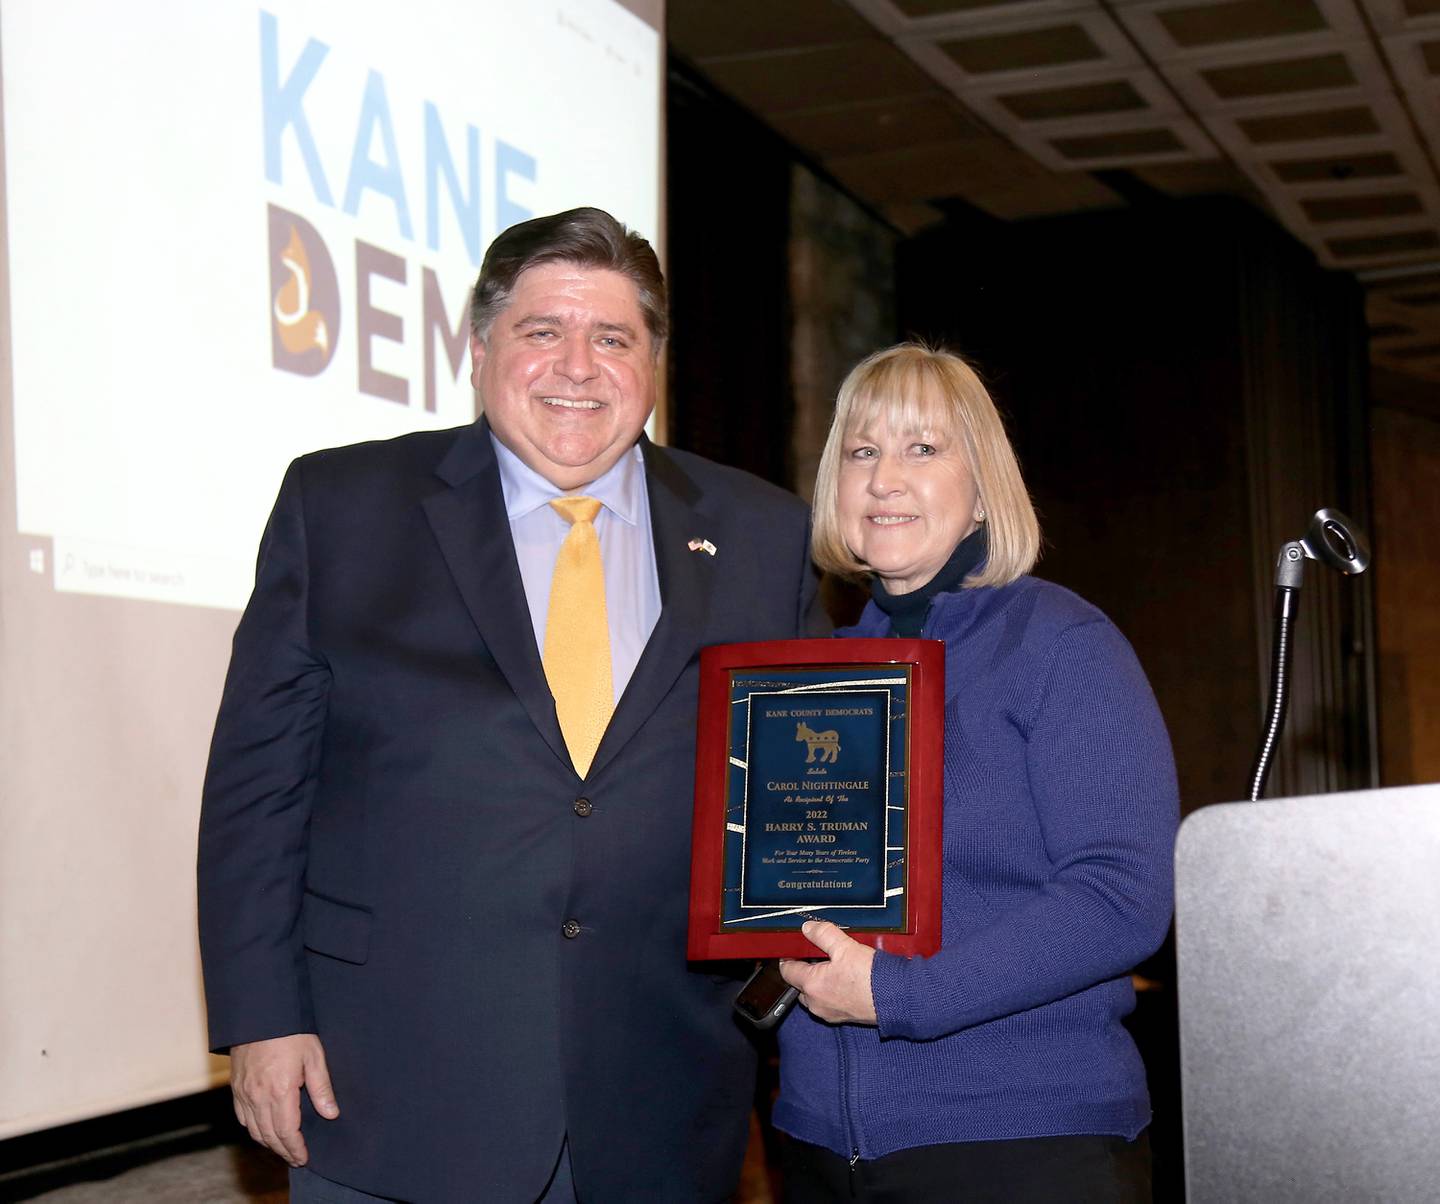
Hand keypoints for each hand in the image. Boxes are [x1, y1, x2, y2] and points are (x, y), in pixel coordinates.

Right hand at [229, 1033, 338, 1165]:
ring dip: (268, 1142)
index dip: (295, 1148)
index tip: (304, 1157)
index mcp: (280, 1091)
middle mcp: (258, 1096)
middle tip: (296, 1158)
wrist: (261, 1013)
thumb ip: (322, 1088)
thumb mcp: (314, 1056)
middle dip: (283, 1150)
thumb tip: (331, 1113)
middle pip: (269, 1135)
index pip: (287, 1132)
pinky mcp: (235, 1087)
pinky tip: (263, 1129)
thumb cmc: (291, 1031)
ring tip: (282, 1147)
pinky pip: (241, 1117)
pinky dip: (252, 1129)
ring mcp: (244, 1092)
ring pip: (253, 1130)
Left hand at [779, 920, 877, 1025]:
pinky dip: (832, 991)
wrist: (895, 998)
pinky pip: (829, 1002)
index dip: (788, 957)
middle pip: (799, 985)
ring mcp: (829, 1013)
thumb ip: (823, 934)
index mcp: (811, 985)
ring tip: (834, 966)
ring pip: (815, 995)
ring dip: (819, 982)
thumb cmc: (870, 976)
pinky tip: (846, 980)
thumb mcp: (845, 946)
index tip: (794, 949)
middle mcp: (816, 1003)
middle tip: (817, 955)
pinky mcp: (843, 1017)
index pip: (787, 971)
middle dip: (805, 970)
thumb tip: (807, 928)